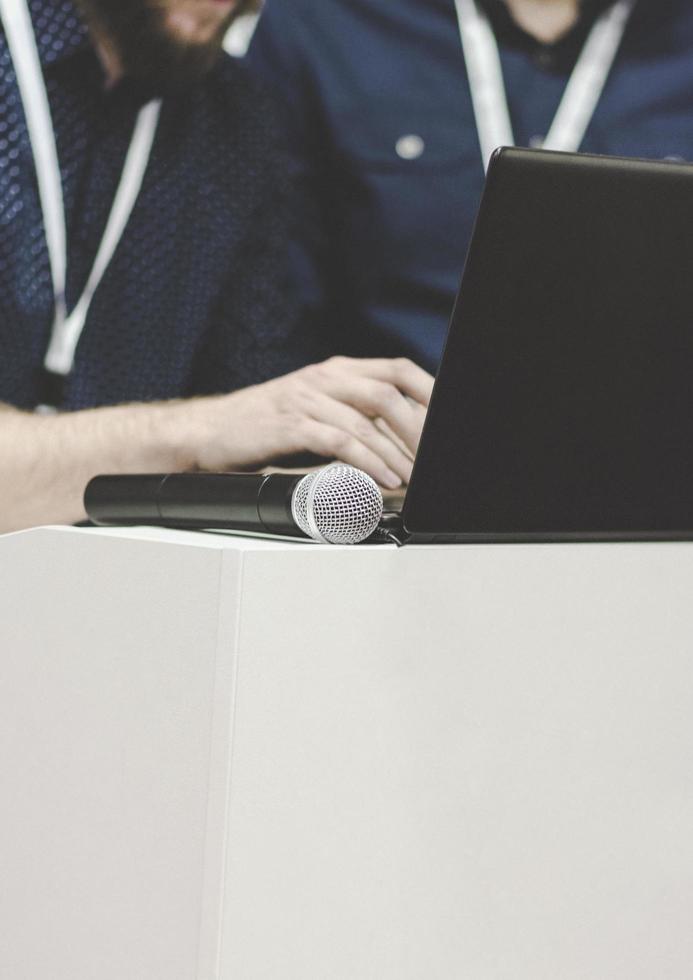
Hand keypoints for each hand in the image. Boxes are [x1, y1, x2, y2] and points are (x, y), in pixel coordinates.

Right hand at [192, 356, 433, 487]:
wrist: (208, 431)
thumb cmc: (265, 426)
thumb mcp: (315, 411)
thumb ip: (352, 415)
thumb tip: (399, 441)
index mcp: (337, 370)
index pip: (398, 369)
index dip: (430, 392)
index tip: (450, 420)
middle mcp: (325, 377)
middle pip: (390, 393)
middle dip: (420, 429)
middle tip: (436, 458)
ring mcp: (307, 398)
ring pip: (368, 419)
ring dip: (398, 452)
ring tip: (415, 478)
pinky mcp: (290, 423)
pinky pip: (339, 441)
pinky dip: (367, 462)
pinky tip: (383, 479)